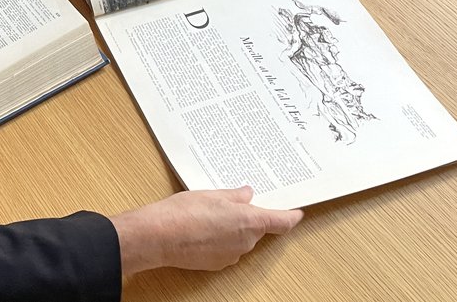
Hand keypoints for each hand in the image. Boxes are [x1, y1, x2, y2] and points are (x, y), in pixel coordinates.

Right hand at [109, 186, 302, 275]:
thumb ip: (234, 196)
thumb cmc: (184, 213)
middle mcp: (246, 242)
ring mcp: (232, 255)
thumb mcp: (212, 194)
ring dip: (231, 227)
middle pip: (257, 229)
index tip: (297, 212)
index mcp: (250, 221)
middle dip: (248, 216)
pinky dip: (218, 238)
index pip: (282, 221)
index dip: (291, 216)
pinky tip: (201, 228)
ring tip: (208, 213)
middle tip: (231, 201)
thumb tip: (246, 195)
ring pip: (240, 238)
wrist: (159, 236)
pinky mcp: (216, 263)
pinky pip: (226, 248)